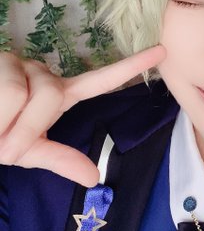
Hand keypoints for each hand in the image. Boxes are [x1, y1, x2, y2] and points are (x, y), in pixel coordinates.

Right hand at [0, 46, 165, 185]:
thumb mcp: (24, 150)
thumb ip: (58, 158)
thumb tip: (95, 178)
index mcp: (57, 96)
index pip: (99, 81)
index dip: (130, 68)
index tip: (162, 52)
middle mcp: (42, 74)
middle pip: (54, 95)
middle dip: (29, 126)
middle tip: (4, 144)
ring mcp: (18, 64)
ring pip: (29, 93)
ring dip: (7, 121)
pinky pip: (8, 90)